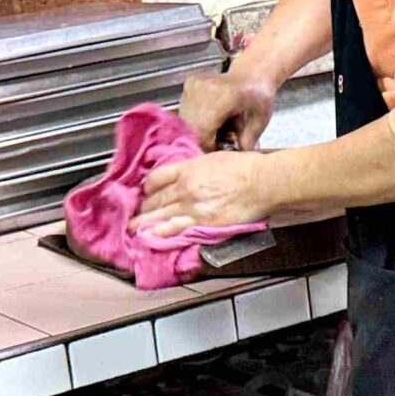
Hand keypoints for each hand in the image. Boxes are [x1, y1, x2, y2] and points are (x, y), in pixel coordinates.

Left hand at [133, 149, 270, 238]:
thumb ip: (200, 168)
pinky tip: (150, 236)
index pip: (157, 177)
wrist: (261, 182)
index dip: (148, 186)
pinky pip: (174, 228)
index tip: (147, 192)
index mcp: (188, 168)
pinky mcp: (202, 222)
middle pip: (156, 198)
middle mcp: (185, 186)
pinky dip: (160, 233)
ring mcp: (191, 205)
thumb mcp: (217, 159)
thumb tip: (194, 174)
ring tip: (133, 228)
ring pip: (160, 214)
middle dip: (144, 207)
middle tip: (135, 214)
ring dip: (144, 222)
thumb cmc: (247, 168)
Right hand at [176, 70, 275, 151]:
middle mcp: (205, 89)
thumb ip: (244, 145)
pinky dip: (194, 120)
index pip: (203, 131)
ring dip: (197, 131)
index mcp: (225, 97)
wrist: (253, 74)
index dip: (207, 147)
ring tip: (215, 130)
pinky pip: (185, 111)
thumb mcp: (258, 124)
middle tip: (217, 142)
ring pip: (185, 120)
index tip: (218, 152)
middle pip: (192, 127)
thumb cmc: (258, 98)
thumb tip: (229, 163)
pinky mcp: (189, 84)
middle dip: (202, 140)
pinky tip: (209, 119)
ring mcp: (194, 85)